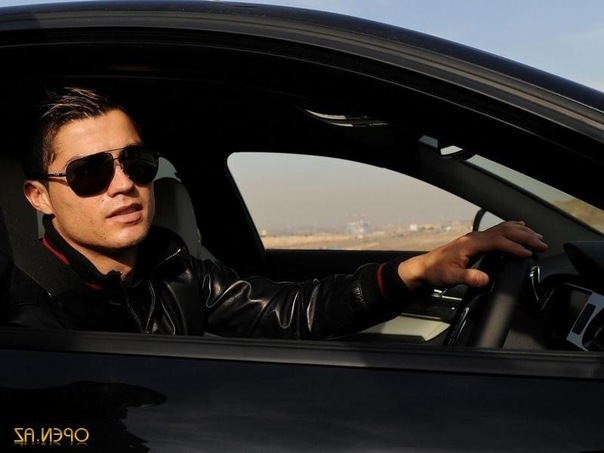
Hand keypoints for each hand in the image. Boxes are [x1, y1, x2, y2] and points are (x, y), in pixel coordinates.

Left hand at [397, 220, 547, 290]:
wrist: (424, 268)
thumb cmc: (436, 272)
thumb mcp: (451, 278)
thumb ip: (468, 278)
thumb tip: (485, 279)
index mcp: (470, 243)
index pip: (498, 241)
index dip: (514, 246)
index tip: (529, 253)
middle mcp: (474, 237)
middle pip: (504, 231)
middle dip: (525, 236)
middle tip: (542, 244)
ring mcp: (475, 237)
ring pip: (502, 228)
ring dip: (521, 231)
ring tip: (537, 236)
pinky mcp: (475, 241)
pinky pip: (497, 231)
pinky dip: (511, 229)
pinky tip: (519, 228)